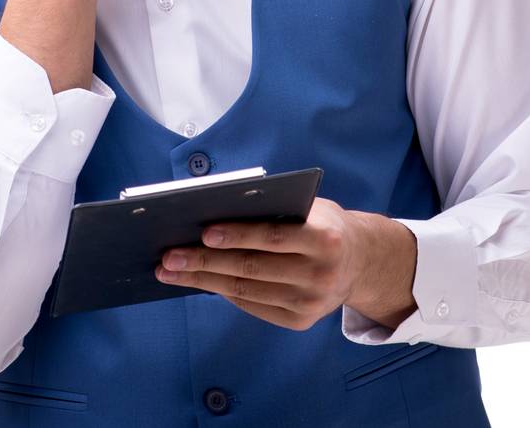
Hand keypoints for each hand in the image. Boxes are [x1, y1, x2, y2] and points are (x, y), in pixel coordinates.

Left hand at [153, 198, 416, 330]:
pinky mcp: (300, 321)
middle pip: (251, 268)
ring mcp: (310, 303)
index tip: (202, 233)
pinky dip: (222, 292)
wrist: (361, 261)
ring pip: (245, 290)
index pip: (271, 237)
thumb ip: (273, 209)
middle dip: (204, 262)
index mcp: (324, 239)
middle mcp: (320, 274)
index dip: (236, 235)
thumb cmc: (322, 224)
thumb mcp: (309, 208)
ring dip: (202, 281)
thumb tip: (213, 211)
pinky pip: (252, 305)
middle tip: (168, 257)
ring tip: (171, 271)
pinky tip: (198, 281)